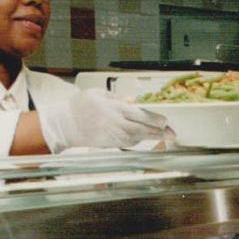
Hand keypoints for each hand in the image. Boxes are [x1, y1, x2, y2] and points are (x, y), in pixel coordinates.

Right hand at [38, 90, 168, 150]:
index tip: (165, 121)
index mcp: (113, 108)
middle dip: (159, 132)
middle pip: (142, 129)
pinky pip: (128, 143)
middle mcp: (115, 123)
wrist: (65, 125)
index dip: (154, 119)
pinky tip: (146, 138)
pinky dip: (139, 141)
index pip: (139, 115)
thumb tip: (135, 100)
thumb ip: (118, 98)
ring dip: (151, 138)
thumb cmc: (80, 106)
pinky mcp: (110, 144)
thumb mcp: (99, 94)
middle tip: (173, 133)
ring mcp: (113, 135)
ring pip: (137, 138)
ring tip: (165, 136)